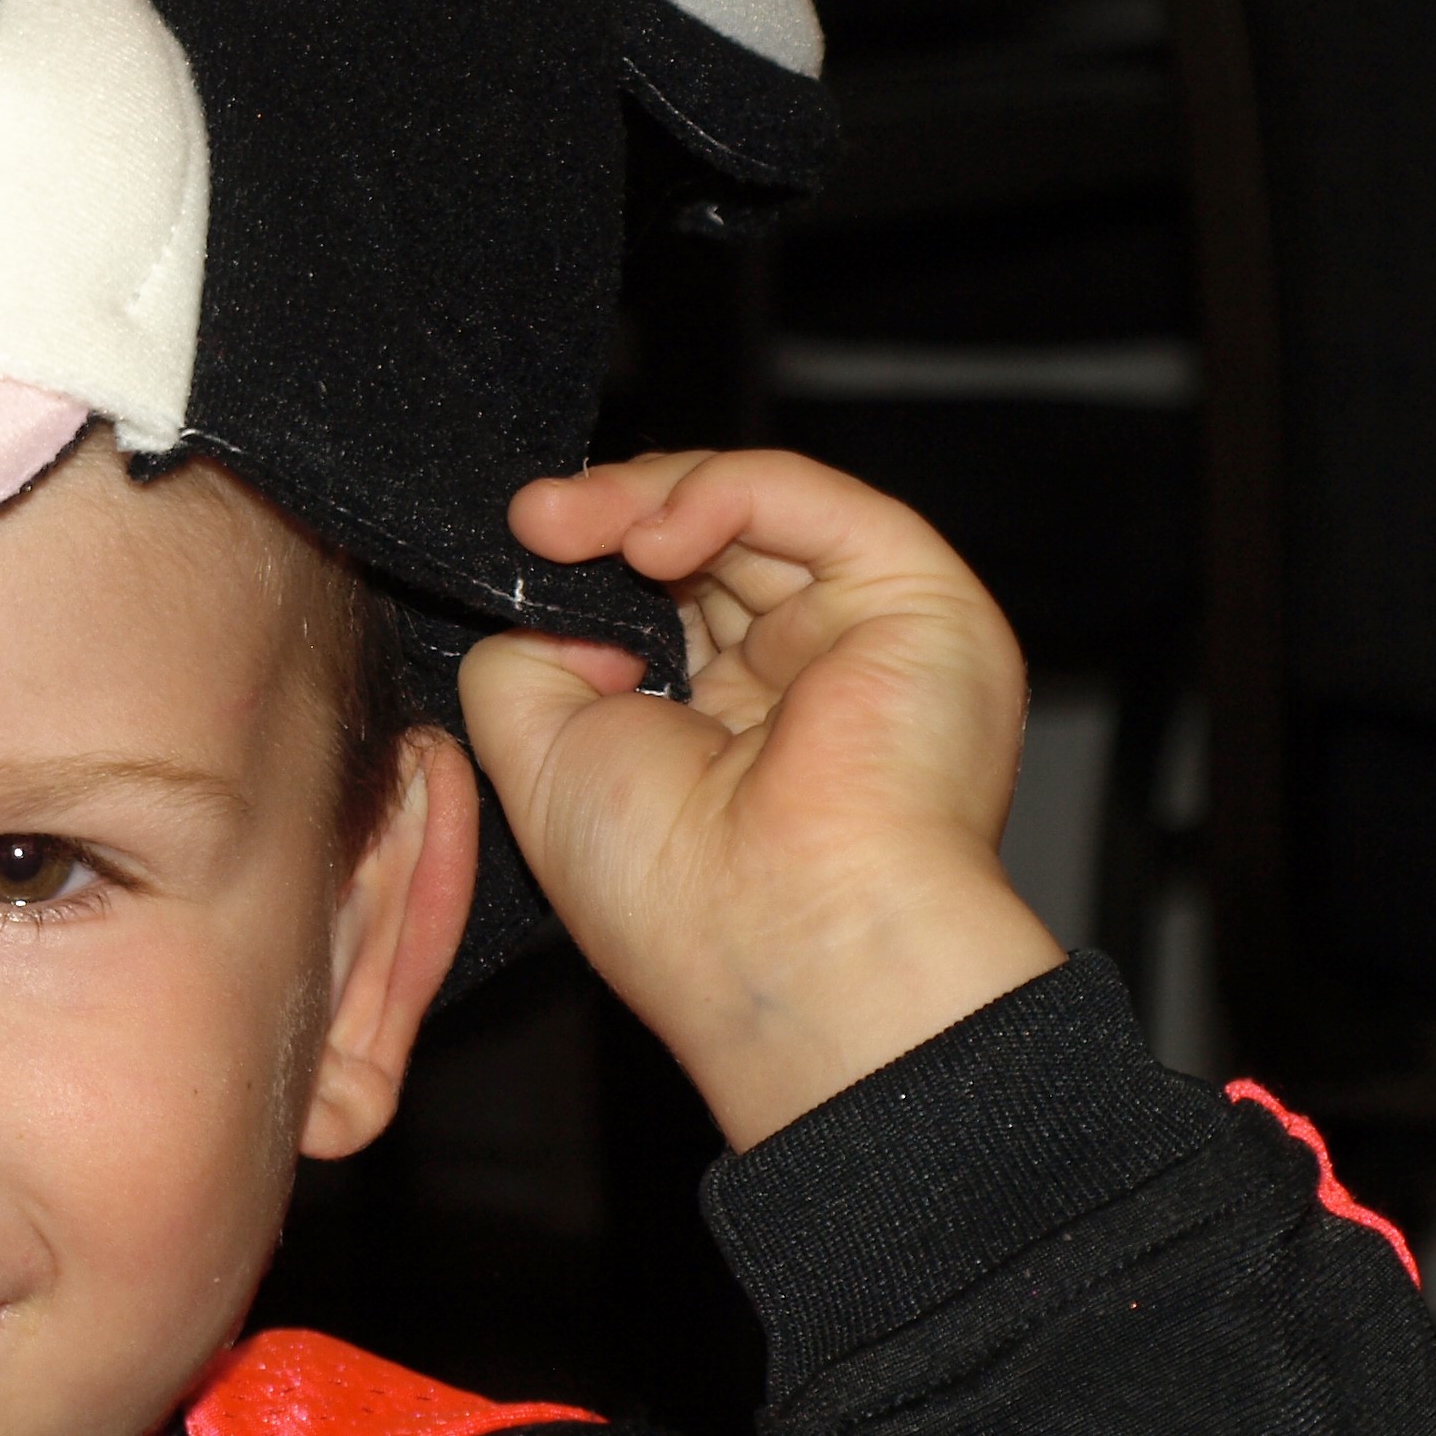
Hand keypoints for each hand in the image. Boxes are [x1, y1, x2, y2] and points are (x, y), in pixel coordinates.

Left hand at [460, 449, 1063, 1150]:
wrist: (787, 942)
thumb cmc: (668, 891)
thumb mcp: (539, 755)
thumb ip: (522, 655)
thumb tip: (546, 582)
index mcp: (724, 728)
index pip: (659, 600)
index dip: (585, 567)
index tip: (517, 554)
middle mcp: (800, 679)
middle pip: (702, 544)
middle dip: (605, 520)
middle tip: (533, 524)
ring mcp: (861, 635)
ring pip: (752, 509)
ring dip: (644, 499)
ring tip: (564, 525)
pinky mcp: (917, 597)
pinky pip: (814, 501)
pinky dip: (723, 492)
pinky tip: (652, 536)